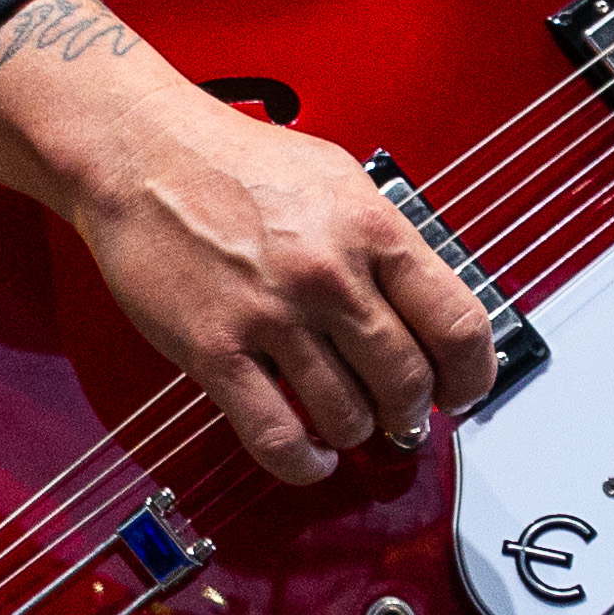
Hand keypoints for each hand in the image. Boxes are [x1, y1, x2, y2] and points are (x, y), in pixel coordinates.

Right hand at [60, 85, 499, 487]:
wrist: (141, 152)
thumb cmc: (232, 161)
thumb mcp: (338, 179)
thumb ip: (385, 241)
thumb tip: (426, 304)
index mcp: (371, 229)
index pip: (457, 325)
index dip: (472, 375)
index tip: (463, 390)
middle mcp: (329, 275)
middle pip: (406, 382)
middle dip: (409, 412)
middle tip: (400, 413)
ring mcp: (272, 315)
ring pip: (346, 416)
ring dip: (353, 431)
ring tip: (345, 422)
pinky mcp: (215, 348)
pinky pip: (276, 434)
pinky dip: (303, 462)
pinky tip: (308, 455)